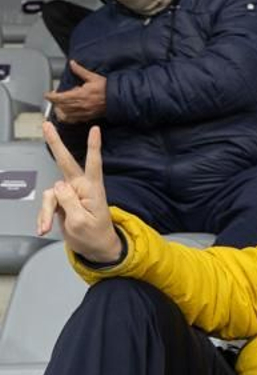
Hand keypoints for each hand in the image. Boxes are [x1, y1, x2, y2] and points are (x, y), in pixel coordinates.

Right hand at [37, 122, 120, 262]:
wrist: (95, 249)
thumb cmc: (95, 236)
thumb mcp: (81, 222)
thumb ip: (68, 202)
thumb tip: (58, 185)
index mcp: (92, 190)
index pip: (93, 164)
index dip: (93, 147)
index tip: (95, 129)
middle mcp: (81, 188)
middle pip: (66, 163)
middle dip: (56, 144)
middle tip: (46, 125)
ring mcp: (70, 194)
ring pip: (49, 194)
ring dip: (45, 211)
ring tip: (45, 227)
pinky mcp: (61, 201)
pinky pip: (47, 203)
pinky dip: (43, 216)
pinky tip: (43, 228)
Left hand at [44, 60, 107, 122]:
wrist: (118, 99)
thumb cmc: (107, 88)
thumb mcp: (93, 77)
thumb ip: (80, 71)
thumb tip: (72, 63)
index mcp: (80, 94)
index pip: (60, 97)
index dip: (51, 96)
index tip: (48, 94)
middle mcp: (80, 105)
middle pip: (60, 107)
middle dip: (55, 103)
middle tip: (53, 98)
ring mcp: (84, 112)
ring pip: (65, 115)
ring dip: (59, 111)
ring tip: (59, 106)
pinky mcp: (87, 117)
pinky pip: (73, 120)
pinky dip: (67, 118)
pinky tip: (67, 114)